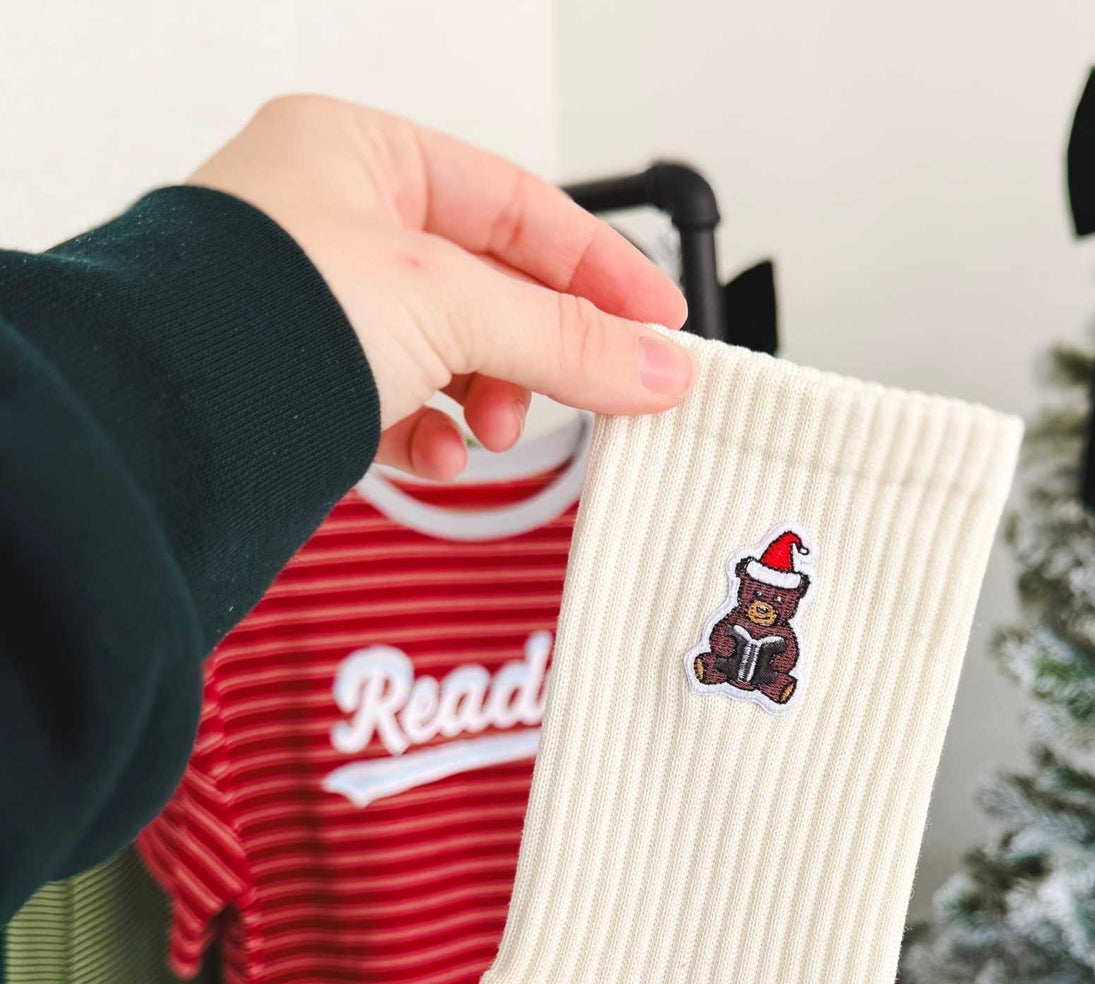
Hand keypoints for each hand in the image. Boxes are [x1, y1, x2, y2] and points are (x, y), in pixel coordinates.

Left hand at [189, 95, 692, 477]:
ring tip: (493, 431)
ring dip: (486, 400)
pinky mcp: (298, 380)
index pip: (518, 203)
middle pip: (487, 285)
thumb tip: (661, 368)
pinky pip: (394, 402)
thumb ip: (568, 340)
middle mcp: (331, 216)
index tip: (658, 329)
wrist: (169, 420)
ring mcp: (312, 301)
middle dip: (536, 351)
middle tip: (594, 394)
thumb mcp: (452, 307)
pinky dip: (428, 435)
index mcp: (359, 152)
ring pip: (445, 351)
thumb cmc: (268, 314)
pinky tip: (434, 455)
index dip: (600, 268)